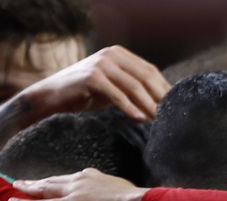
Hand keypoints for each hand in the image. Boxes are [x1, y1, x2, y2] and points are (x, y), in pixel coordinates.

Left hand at [8, 168, 147, 200]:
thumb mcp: (118, 192)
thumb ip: (108, 194)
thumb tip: (109, 199)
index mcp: (90, 176)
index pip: (68, 179)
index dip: (56, 181)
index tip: (48, 181)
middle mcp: (79, 180)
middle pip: (52, 180)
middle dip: (36, 182)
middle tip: (21, 181)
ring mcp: (72, 192)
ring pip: (44, 189)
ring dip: (27, 189)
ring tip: (14, 188)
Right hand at [19, 46, 169, 122]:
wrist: (51, 96)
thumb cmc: (83, 93)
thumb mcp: (111, 87)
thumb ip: (131, 89)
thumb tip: (158, 102)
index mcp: (119, 54)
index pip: (149, 70)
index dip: (164, 88)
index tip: (175, 105)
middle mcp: (112, 55)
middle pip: (145, 76)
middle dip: (160, 97)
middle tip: (171, 115)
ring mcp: (102, 64)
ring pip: (133, 86)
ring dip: (148, 104)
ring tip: (159, 120)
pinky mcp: (92, 78)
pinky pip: (117, 95)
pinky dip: (130, 108)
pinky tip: (140, 118)